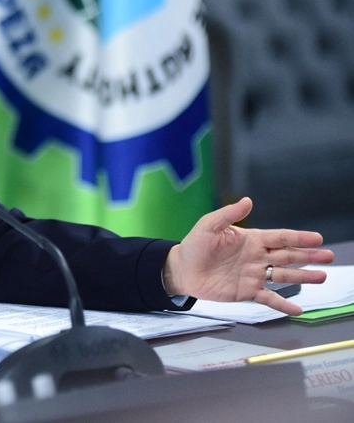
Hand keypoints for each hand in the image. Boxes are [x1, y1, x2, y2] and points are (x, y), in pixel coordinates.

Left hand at [163, 197, 334, 315]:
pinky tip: (297, 309)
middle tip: (328, 257)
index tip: (317, 238)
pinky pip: (269, 298)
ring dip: (303, 277)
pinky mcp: (247, 292)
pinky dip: (283, 304)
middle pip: (288, 256)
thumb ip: (228, 214)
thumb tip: (247, 201)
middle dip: (308, 256)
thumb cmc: (195, 245)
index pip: (280, 237)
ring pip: (283, 276)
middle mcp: (257, 257)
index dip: (298, 238)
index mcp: (251, 240)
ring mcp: (254, 275)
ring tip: (321, 277)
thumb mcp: (209, 226)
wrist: (182, 269)